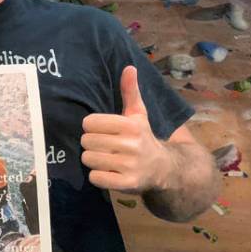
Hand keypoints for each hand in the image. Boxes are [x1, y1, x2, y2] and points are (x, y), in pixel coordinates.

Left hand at [80, 66, 170, 193]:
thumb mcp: (138, 114)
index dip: (92, 127)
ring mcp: (130, 166)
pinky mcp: (127, 184)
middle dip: (91, 144)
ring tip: (106, 158)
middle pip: (87, 141)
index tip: (102, 130)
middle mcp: (131, 145)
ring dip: (93, 160)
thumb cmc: (143, 137)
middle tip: (103, 146)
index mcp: (131, 125)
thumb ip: (130, 91)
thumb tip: (129, 67)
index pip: (89, 122)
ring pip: (89, 159)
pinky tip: (108, 172)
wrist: (164, 168)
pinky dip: (98, 176)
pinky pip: (95, 178)